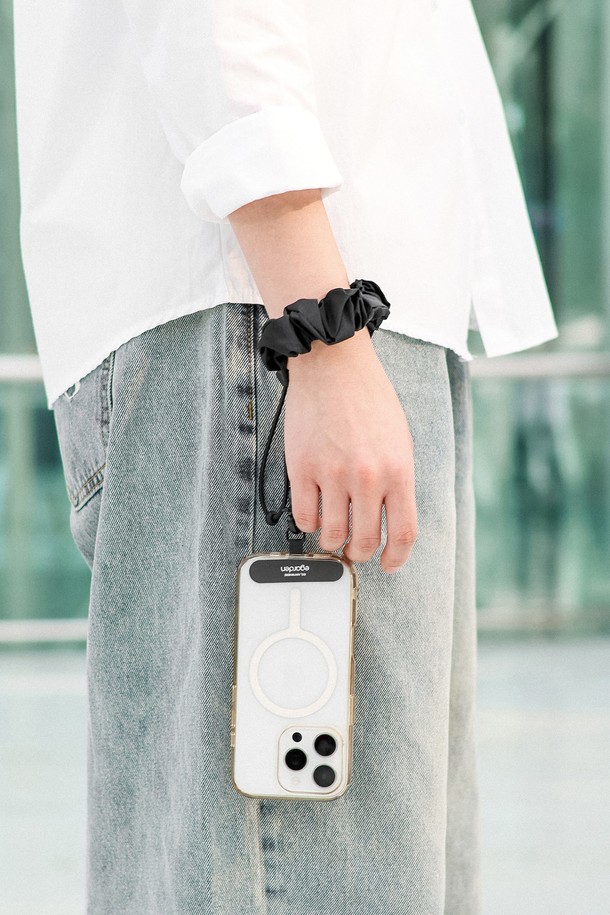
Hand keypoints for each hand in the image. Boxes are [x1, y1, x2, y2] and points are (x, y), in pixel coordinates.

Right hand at [284, 327, 416, 572]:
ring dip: (332, 542)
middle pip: (364, 540)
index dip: (396, 558)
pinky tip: (315, 513)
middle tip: (355, 551)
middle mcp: (367, 476)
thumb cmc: (368, 398)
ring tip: (333, 534)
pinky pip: (304, 515)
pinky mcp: (302, 468)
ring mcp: (332, 474)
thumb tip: (389, 518)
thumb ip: (397, 480)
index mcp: (398, 470)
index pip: (403, 533)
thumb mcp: (400, 440)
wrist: (333, 364)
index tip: (389, 564)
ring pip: (332, 534)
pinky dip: (309, 522)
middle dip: (360, 554)